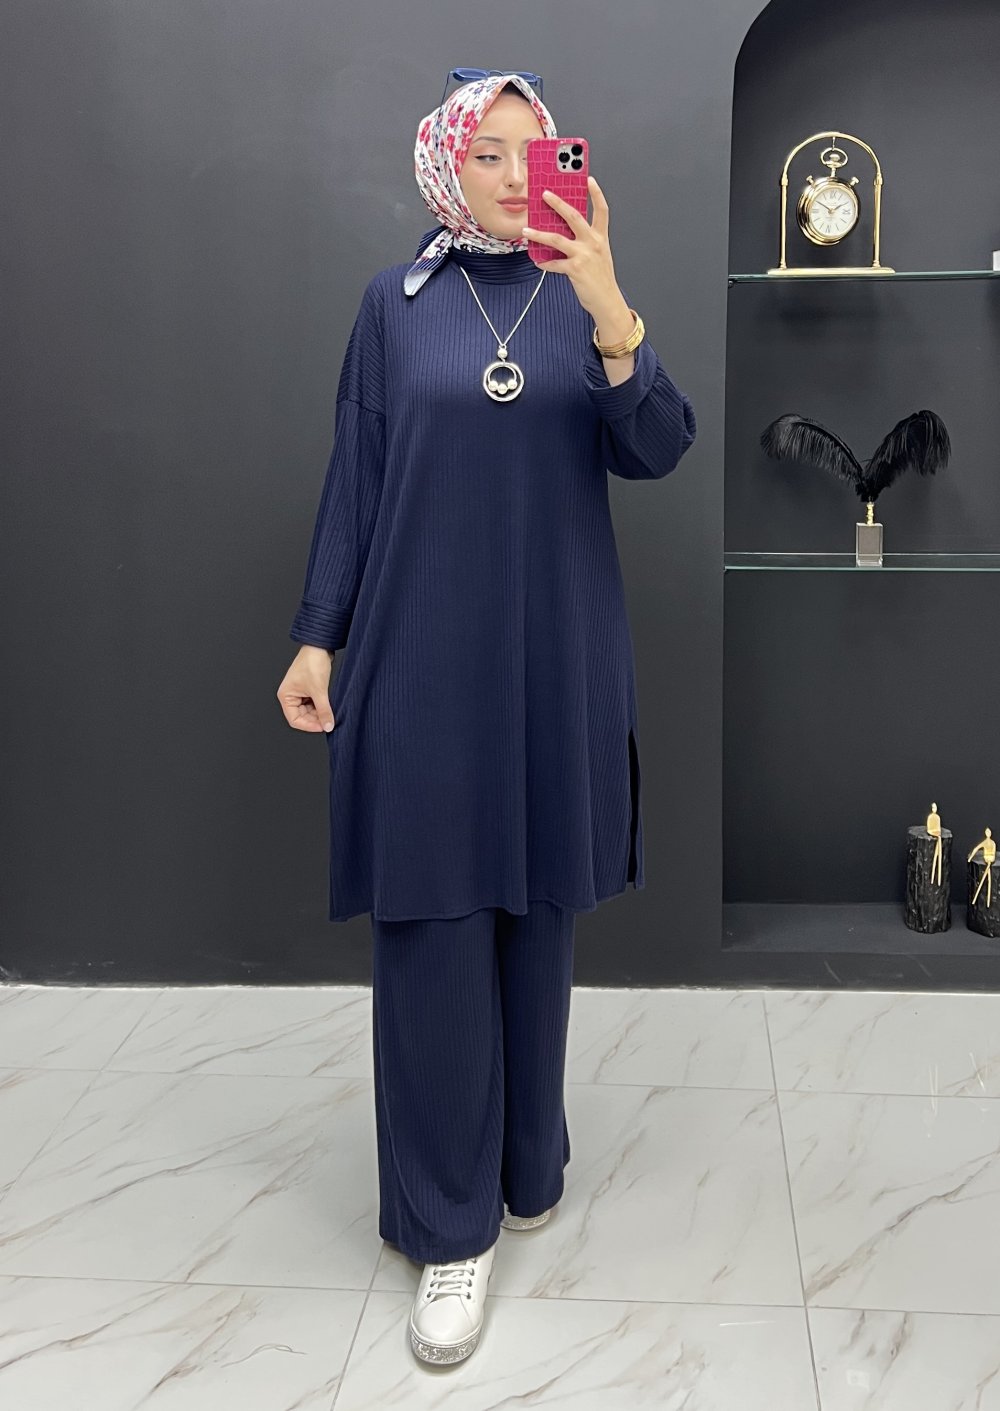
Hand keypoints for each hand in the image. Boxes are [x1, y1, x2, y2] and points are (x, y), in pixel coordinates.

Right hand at [277, 646, 335, 732]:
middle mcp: (291, 695)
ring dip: (319, 713)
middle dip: (315, 719)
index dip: (308, 726)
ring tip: (330, 713)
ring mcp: (299, 692)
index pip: (294, 720)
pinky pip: (314, 703)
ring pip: (309, 710)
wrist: (320, 646)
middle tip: (329, 721)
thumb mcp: (319, 691)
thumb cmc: (312, 663)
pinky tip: (329, 706)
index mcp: (286, 696)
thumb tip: (328, 725)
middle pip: (302, 716)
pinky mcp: (308, 688)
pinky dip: (321, 706)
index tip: (322, 727)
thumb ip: (324, 710)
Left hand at [521, 175, 621, 317]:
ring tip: (526, 230)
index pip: (602, 210)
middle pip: (574, 216)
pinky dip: (544, 263)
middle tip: (545, 194)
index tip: (589, 179)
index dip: (596, 193)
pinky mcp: (575, 269)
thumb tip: (565, 232)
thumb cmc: (601, 279)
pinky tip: (538, 261)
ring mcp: (584, 255)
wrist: (607, 301)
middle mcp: (593, 242)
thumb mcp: (599, 255)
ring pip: (556, 238)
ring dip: (538, 234)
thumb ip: (586, 241)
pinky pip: (554, 263)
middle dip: (557, 203)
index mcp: (600, 237)